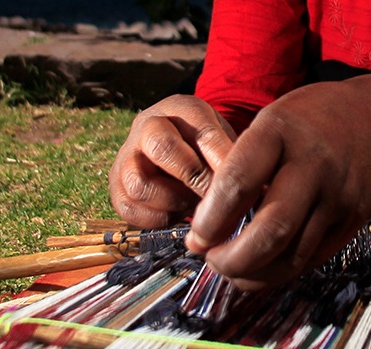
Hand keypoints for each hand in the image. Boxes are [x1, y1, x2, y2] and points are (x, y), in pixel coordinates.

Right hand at [109, 94, 236, 228]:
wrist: (171, 150)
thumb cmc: (202, 147)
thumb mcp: (221, 139)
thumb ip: (230, 156)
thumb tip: (253, 187)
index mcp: (178, 109)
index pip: (203, 132)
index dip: (222, 160)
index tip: (239, 181)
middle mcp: (145, 128)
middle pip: (162, 149)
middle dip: (194, 178)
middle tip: (214, 196)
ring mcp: (126, 159)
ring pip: (141, 186)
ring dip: (175, 202)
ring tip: (194, 203)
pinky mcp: (117, 190)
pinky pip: (133, 211)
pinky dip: (161, 218)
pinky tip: (178, 211)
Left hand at [185, 74, 370, 288]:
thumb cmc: (302, 123)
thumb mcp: (266, 124)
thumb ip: (236, 168)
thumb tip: (203, 224)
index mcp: (279, 133)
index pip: (238, 184)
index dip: (211, 221)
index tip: (195, 238)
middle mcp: (313, 165)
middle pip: (271, 230)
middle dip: (232, 259)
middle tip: (210, 260)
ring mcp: (337, 196)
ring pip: (291, 255)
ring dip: (252, 273)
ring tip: (228, 268)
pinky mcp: (351, 220)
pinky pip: (309, 259)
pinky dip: (277, 273)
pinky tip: (256, 269)